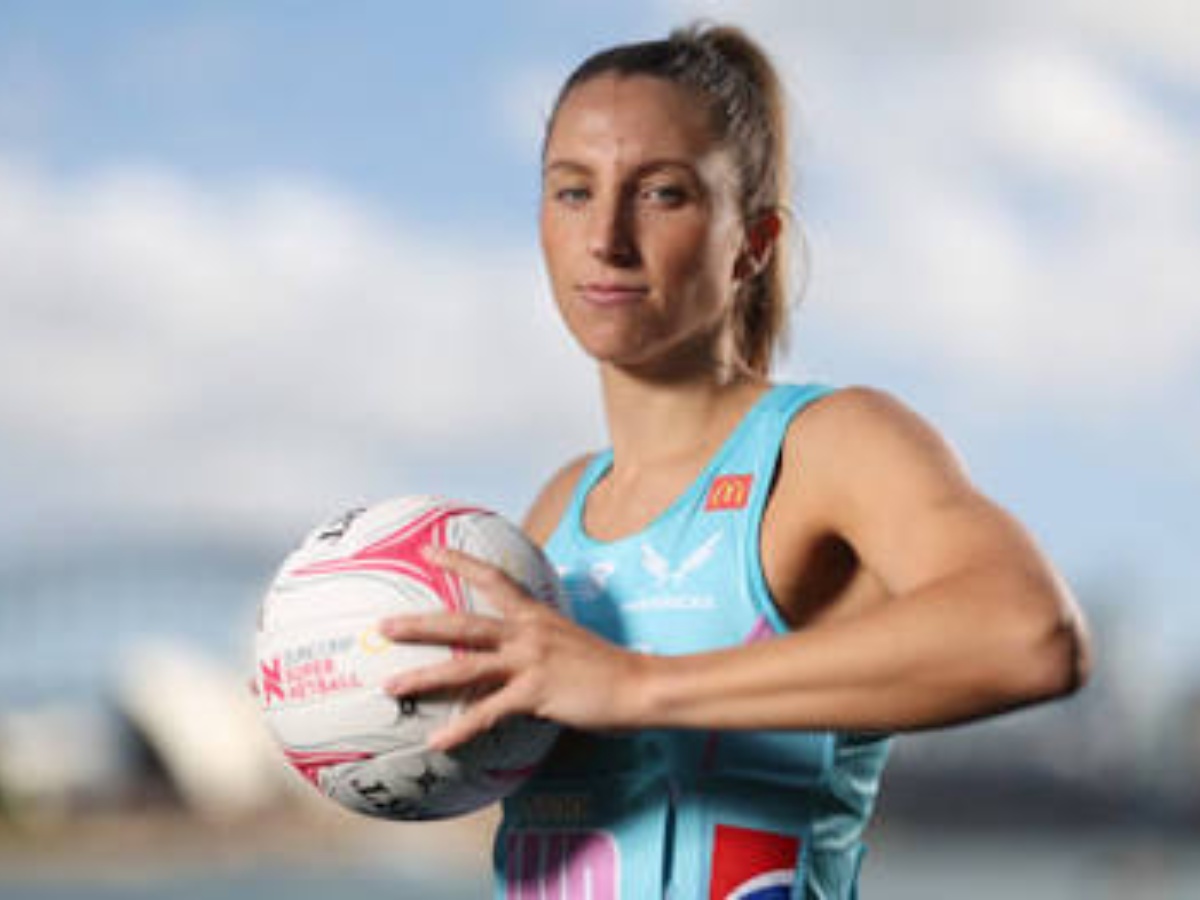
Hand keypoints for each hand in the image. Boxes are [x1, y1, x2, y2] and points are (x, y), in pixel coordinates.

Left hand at [379, 545, 647, 750]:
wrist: (639, 684)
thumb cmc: (607, 667)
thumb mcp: (570, 639)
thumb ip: (541, 637)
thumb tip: (519, 645)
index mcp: (535, 615)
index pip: (492, 579)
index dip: (459, 561)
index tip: (428, 549)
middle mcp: (527, 632)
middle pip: (462, 623)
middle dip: (419, 624)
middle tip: (382, 626)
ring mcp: (530, 662)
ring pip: (465, 666)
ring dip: (424, 677)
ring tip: (391, 686)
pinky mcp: (536, 693)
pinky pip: (488, 713)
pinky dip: (460, 729)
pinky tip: (436, 742)